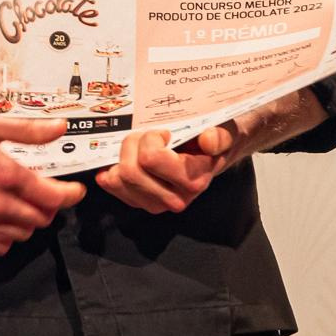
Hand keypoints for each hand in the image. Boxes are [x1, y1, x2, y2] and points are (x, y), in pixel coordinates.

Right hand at [0, 113, 86, 256]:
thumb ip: (26, 130)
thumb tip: (59, 128)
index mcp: (5, 174)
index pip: (52, 196)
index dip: (70, 195)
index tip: (74, 191)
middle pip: (40, 219)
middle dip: (46, 207)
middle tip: (41, 195)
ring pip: (21, 235)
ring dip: (26, 222)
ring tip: (16, 204)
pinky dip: (4, 236)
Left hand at [94, 124, 240, 214]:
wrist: (211, 154)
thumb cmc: (213, 139)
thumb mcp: (224, 132)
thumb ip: (220, 136)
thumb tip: (208, 141)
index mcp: (194, 180)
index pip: (150, 159)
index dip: (151, 138)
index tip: (163, 132)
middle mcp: (174, 199)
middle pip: (130, 172)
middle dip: (132, 144)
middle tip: (146, 134)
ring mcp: (154, 203)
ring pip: (117, 180)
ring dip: (121, 156)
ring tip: (138, 145)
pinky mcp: (138, 202)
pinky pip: (111, 185)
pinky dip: (111, 168)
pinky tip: (124, 158)